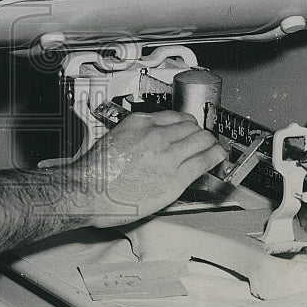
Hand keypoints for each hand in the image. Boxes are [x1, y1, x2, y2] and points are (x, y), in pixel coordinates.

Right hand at [63, 111, 226, 227]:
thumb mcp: (116, 138)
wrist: (89, 191)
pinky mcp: (175, 177)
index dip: (185, 123)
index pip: (174, 116)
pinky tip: (218, 157)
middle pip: (191, 126)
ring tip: (214, 147)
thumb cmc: (97, 171)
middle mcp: (156, 134)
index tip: (188, 129)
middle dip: (199, 132)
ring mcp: (167, 155)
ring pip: (201, 140)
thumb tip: (152, 141)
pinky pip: (204, 161)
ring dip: (210, 143)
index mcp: (140, 123)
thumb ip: (138, 135)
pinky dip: (215, 157)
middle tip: (203, 139)